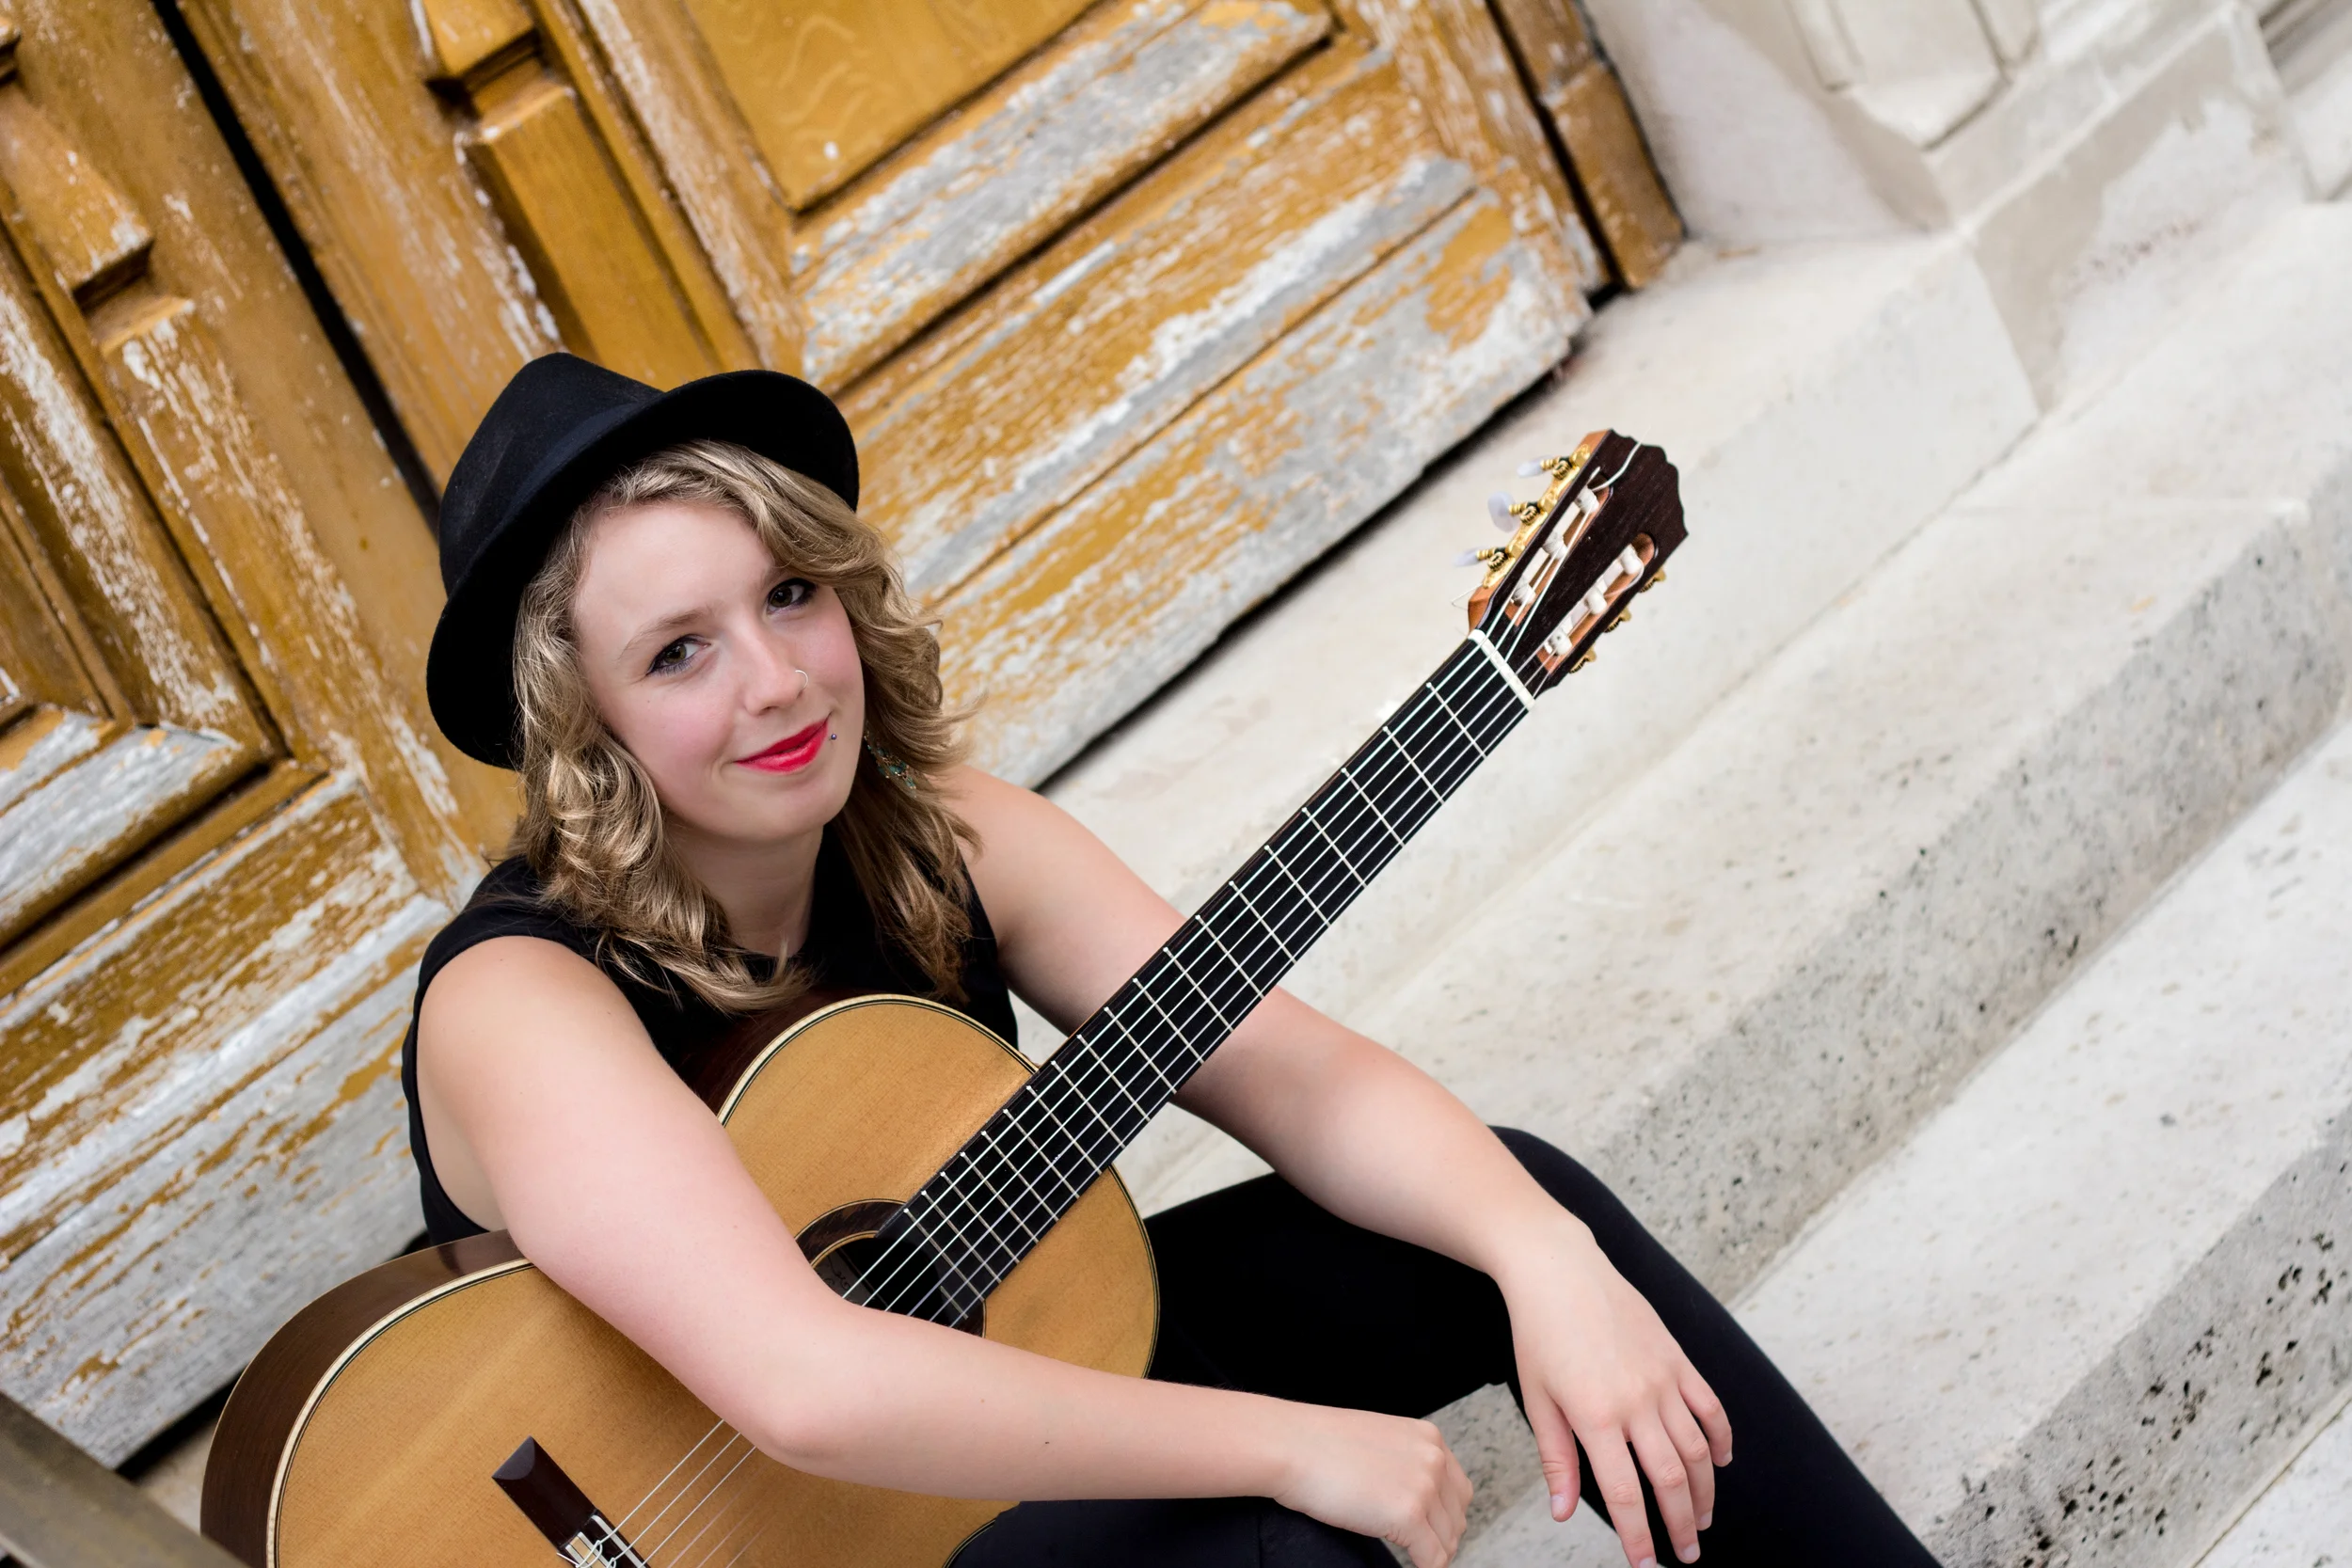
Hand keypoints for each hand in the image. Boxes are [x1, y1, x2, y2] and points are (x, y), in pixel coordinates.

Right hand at [1272, 1403, 1472, 1566]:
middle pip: (1457, 1517)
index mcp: (1429, 1438)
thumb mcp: (1378, 1439)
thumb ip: (1405, 1462)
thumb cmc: (1319, 1443)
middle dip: (1439, 1536)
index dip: (1443, 1516)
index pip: (1458, 1490)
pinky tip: (1407, 1567)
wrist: (1291, 1445)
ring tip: (1410, 1557)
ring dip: (1430, 1553)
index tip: (1430, 1531)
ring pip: (1448, 1541)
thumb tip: (1413, 1495)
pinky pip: (1432, 1558)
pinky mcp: (1408, 1515)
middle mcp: (1434, 1460)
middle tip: (1418, 1549)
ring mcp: (1424, 1487)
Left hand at [1499, 1221, 1731, 1567]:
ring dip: (1704, 1491)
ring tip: (1701, 1520)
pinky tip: (1720, 1461)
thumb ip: (1556, 1458)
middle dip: (1680, 1525)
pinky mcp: (1677, 1357)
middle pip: (1671, 1479)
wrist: (1559, 1269)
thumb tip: (1563, 1512)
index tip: (1644, 1564)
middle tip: (1686, 1556)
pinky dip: (1720, 1438)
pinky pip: (1710, 1406)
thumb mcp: (1537, 1399)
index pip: (1625, 1493)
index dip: (1638, 1535)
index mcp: (1596, 1416)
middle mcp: (1636, 1401)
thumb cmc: (1538, 1333)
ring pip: (1696, 1450)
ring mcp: (1663, 1378)